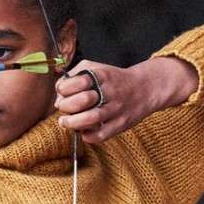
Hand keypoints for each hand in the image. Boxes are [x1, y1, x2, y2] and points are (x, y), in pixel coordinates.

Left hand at [54, 57, 196, 143]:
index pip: (76, 82)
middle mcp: (110, 92)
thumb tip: (58, 97)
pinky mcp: (121, 124)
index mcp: (102, 75)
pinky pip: (101, 135)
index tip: (63, 92)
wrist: (145, 88)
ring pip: (91, 119)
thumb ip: (74, 76)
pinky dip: (88, 136)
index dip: (63, 89)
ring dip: (73, 123)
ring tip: (66, 122)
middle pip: (82, 101)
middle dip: (66, 106)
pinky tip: (84, 131)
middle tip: (63, 109)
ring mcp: (117, 109)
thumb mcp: (95, 68)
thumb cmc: (114, 79)